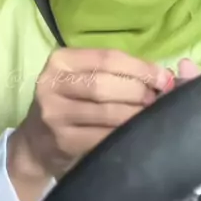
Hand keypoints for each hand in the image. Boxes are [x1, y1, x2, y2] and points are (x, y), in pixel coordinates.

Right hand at [9, 48, 169, 182]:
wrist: (36, 142)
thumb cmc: (69, 101)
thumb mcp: (81, 77)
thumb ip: (114, 72)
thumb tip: (163, 76)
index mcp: (60, 60)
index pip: (107, 58)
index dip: (140, 68)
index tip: (165, 78)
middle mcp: (52, 83)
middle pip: (105, 84)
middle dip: (138, 91)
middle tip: (157, 99)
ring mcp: (55, 114)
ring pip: (105, 112)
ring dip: (135, 114)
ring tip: (151, 115)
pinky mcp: (63, 141)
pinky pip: (102, 137)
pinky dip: (124, 134)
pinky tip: (136, 134)